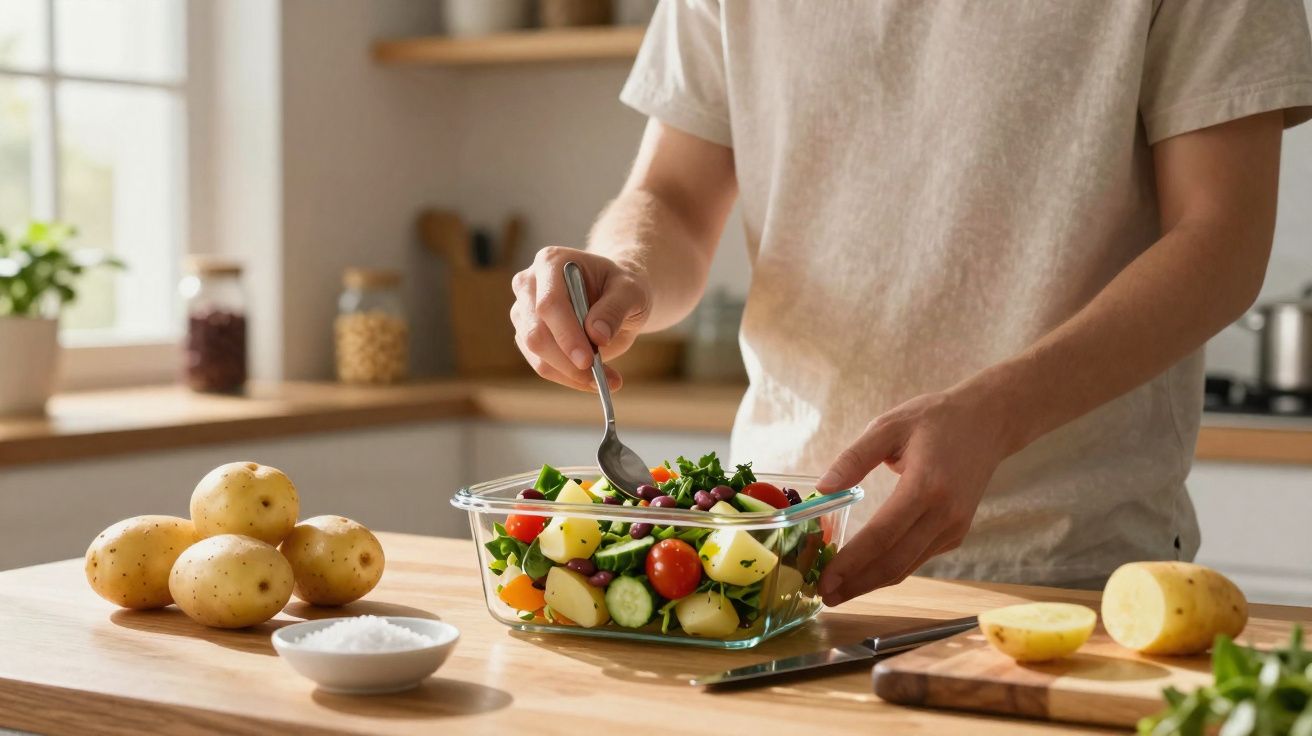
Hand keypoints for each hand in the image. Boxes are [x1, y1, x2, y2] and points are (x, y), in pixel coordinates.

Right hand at [510, 246, 651, 391]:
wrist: (615, 295)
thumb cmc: (621, 288)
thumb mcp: (632, 291)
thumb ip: (615, 308)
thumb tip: (597, 335)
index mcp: (551, 262)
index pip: (549, 303)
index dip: (566, 334)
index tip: (588, 360)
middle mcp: (529, 284)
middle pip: (535, 332)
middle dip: (567, 361)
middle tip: (600, 378)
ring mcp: (523, 311)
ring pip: (536, 354)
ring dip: (571, 374)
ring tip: (607, 379)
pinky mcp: (526, 336)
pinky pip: (542, 365)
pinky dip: (569, 378)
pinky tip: (594, 379)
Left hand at [815, 386, 1018, 605]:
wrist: (988, 421)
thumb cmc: (935, 418)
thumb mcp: (889, 426)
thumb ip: (854, 458)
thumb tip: (822, 488)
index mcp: (926, 486)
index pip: (881, 536)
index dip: (851, 563)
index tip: (823, 579)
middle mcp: (944, 515)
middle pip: (894, 563)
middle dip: (856, 584)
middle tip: (823, 596)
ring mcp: (953, 528)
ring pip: (907, 567)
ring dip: (871, 583)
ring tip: (838, 591)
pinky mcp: (956, 533)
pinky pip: (918, 558)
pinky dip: (890, 569)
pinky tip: (865, 572)